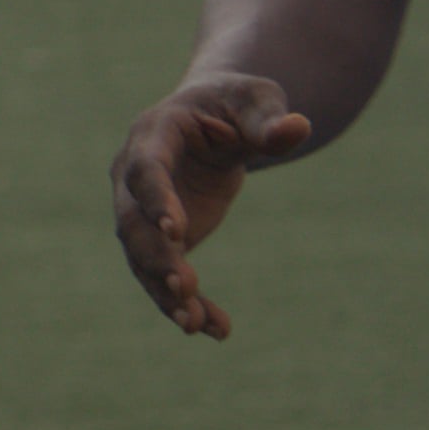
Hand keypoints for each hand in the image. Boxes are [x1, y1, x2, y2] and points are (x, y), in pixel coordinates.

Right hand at [109, 72, 310, 340]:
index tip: (175, 232)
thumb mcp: (257, 100)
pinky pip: (165, 276)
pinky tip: (216, 329)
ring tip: (195, 325)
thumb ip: (269, 119)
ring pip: (142, 259)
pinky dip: (187, 304)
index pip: (146, 169)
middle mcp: (132, 176)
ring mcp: (141, 211)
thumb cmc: (236, 104)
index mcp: (152, 133)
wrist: (216, 121)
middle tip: (185, 287)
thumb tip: (296, 129)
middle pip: (133, 223)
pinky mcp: (161, 240)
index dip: (156, 199)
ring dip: (164, 292)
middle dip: (156, 257)